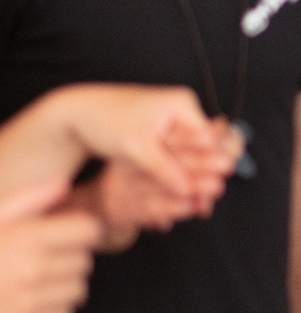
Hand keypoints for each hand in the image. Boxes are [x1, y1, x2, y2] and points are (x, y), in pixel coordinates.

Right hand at [0, 179, 101, 312]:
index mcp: (26, 237)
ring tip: (36, 282)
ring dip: (63, 286)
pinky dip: (51, 312)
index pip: (89, 230)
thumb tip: (63, 184)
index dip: (80, 231)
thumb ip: (30, 198)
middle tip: (45, 260)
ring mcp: (28, 301)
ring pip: (78, 290)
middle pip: (85, 261)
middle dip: (70, 259)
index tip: (68, 235)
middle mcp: (31, 269)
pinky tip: (29, 303)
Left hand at [57, 85, 241, 201]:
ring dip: (193, 180)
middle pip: (205, 149)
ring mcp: (173, 122)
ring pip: (192, 156)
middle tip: (204, 206)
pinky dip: (179, 176)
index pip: (209, 140)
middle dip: (205, 178)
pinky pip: (179, 157)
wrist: (78, 111)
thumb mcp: (136, 147)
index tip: (209, 194)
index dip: (211, 168)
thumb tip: (189, 190)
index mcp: (181, 104)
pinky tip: (181, 198)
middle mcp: (182, 111)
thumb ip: (164, 168)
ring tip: (196, 208)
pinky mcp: (162, 134)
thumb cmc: (105, 121)